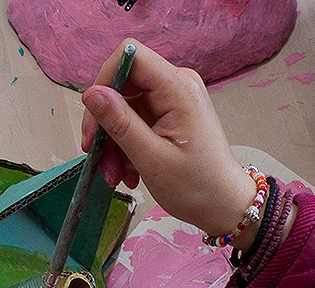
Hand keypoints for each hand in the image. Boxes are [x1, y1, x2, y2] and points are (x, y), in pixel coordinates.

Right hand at [81, 40, 258, 245]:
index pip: (130, 57)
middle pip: (122, 85)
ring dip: (113, 142)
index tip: (94, 119)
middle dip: (105, 123)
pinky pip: (134, 121)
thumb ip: (119, 122)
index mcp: (178, 89)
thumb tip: (91, 93)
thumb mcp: (151, 158)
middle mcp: (177, 86)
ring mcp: (173, 100)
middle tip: (98, 157)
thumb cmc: (198, 187)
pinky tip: (128, 170)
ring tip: (117, 175)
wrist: (223, 205)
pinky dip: (125, 146)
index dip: (104, 81)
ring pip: (124, 107)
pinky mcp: (169, 114)